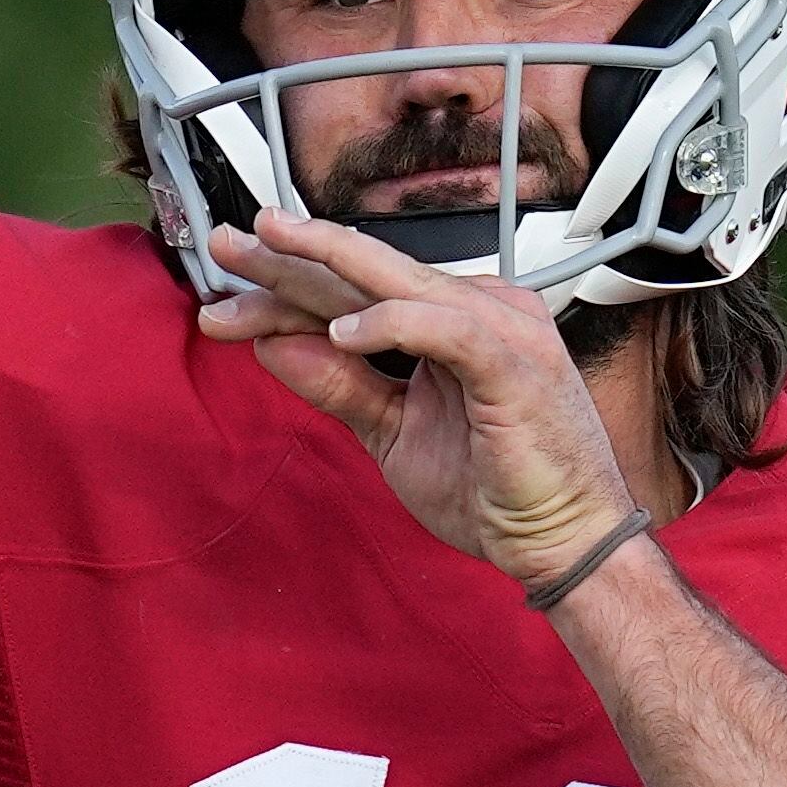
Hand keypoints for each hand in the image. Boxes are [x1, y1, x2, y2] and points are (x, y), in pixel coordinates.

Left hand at [196, 209, 640, 587]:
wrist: (565, 543)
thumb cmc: (495, 490)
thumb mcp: (393, 434)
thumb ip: (339, 386)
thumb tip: (271, 344)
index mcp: (449, 322)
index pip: (354, 296)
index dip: (284, 294)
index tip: (221, 303)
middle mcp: (477, 310)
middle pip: (366, 277)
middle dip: (290, 259)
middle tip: (226, 243)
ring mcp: (499, 328)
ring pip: (397, 283)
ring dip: (326, 267)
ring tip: (268, 251)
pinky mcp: (513, 361)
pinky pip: (444, 327)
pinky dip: (392, 323)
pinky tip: (340, 331)